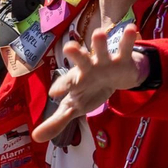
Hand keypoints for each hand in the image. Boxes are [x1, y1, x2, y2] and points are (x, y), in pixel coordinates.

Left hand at [32, 24, 142, 143]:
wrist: (114, 78)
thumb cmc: (88, 91)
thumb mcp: (73, 107)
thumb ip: (57, 121)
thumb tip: (36, 138)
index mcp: (76, 80)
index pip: (67, 84)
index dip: (61, 87)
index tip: (54, 93)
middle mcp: (88, 68)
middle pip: (81, 60)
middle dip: (76, 55)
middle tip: (69, 47)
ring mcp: (105, 62)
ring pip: (101, 50)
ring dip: (100, 43)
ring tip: (99, 33)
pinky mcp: (122, 60)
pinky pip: (125, 49)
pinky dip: (128, 40)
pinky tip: (131, 29)